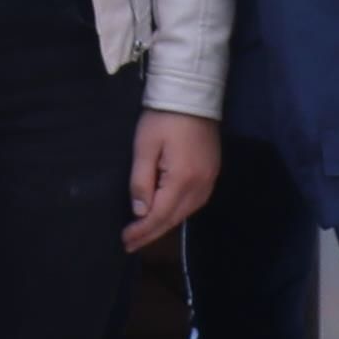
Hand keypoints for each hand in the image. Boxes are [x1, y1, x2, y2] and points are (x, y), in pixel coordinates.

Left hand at [126, 111, 219, 247]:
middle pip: (174, 218)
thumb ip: (141, 181)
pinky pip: (194, 202)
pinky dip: (177, 212)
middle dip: (151, 233)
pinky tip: (166, 214)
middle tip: (131, 244)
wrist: (193, 94)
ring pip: (185, 213)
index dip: (142, 231)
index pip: (159, 216)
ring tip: (144, 233)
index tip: (125, 241)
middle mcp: (201, 186)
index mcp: (182, 180)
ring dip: (164, 224)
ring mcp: (210, 180)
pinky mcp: (212, 173)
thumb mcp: (144, 147)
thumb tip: (140, 212)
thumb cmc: (163, 117)